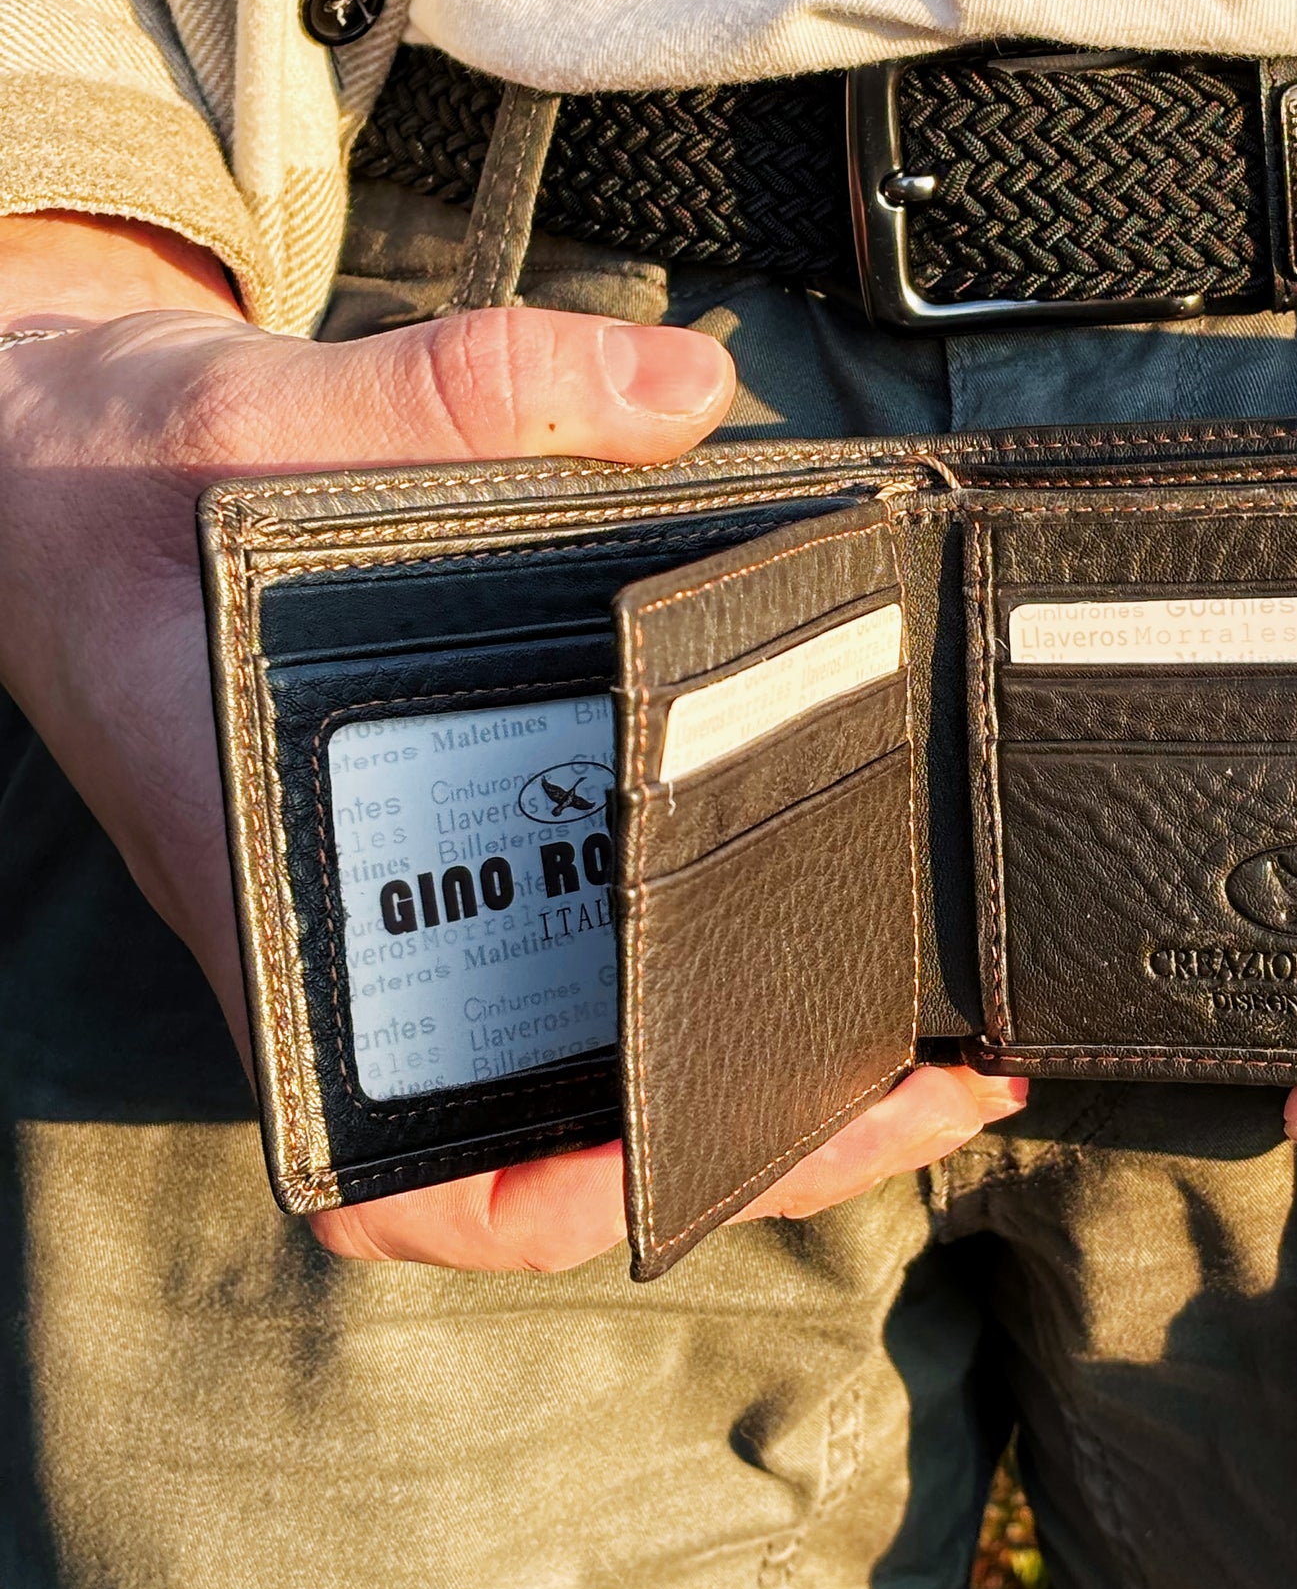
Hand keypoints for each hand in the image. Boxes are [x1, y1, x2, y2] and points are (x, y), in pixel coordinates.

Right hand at [0, 215, 1019, 1272]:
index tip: (680, 1168)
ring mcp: (399, 905)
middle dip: (733, 1138)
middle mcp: (348, 935)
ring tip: (909, 1035)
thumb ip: (463, 388)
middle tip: (917, 1092)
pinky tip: (804, 906)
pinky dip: (685, 958)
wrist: (60, 466)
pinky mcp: (440, 844)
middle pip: (543, 1129)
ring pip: (575, 1056)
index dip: (533, 1200)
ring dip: (736, 1070)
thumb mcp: (268, 412)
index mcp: (282, 894)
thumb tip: (676, 390)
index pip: (388, 1158)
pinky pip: (570, 948)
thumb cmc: (123, 483)